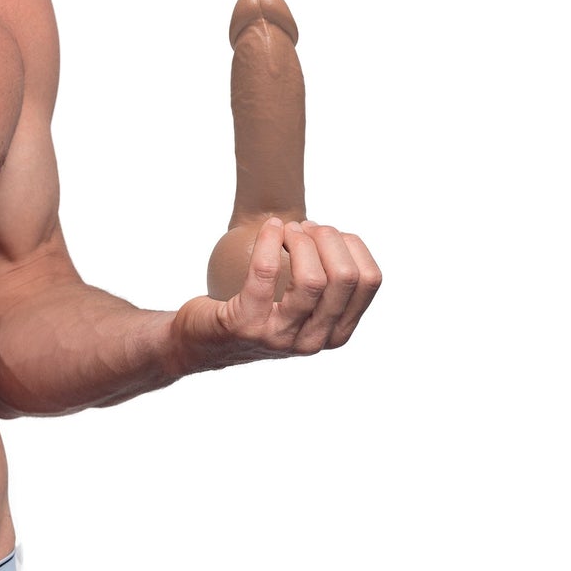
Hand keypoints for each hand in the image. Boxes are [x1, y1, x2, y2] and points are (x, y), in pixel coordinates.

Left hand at [172, 215, 380, 368]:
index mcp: (336, 333)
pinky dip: (269, 240)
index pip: (370, 281)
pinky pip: (266, 272)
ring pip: (312, 279)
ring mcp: (281, 337)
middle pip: (345, 278)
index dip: (352, 246)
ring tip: (286, 229)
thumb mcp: (300, 308)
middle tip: (303, 227)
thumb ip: (324, 285)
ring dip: (300, 240)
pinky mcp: (247, 326)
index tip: (327, 235)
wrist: (201, 342)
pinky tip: (269, 228)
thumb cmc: (255, 312)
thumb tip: (337, 236)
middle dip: (328, 239)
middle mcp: (313, 341)